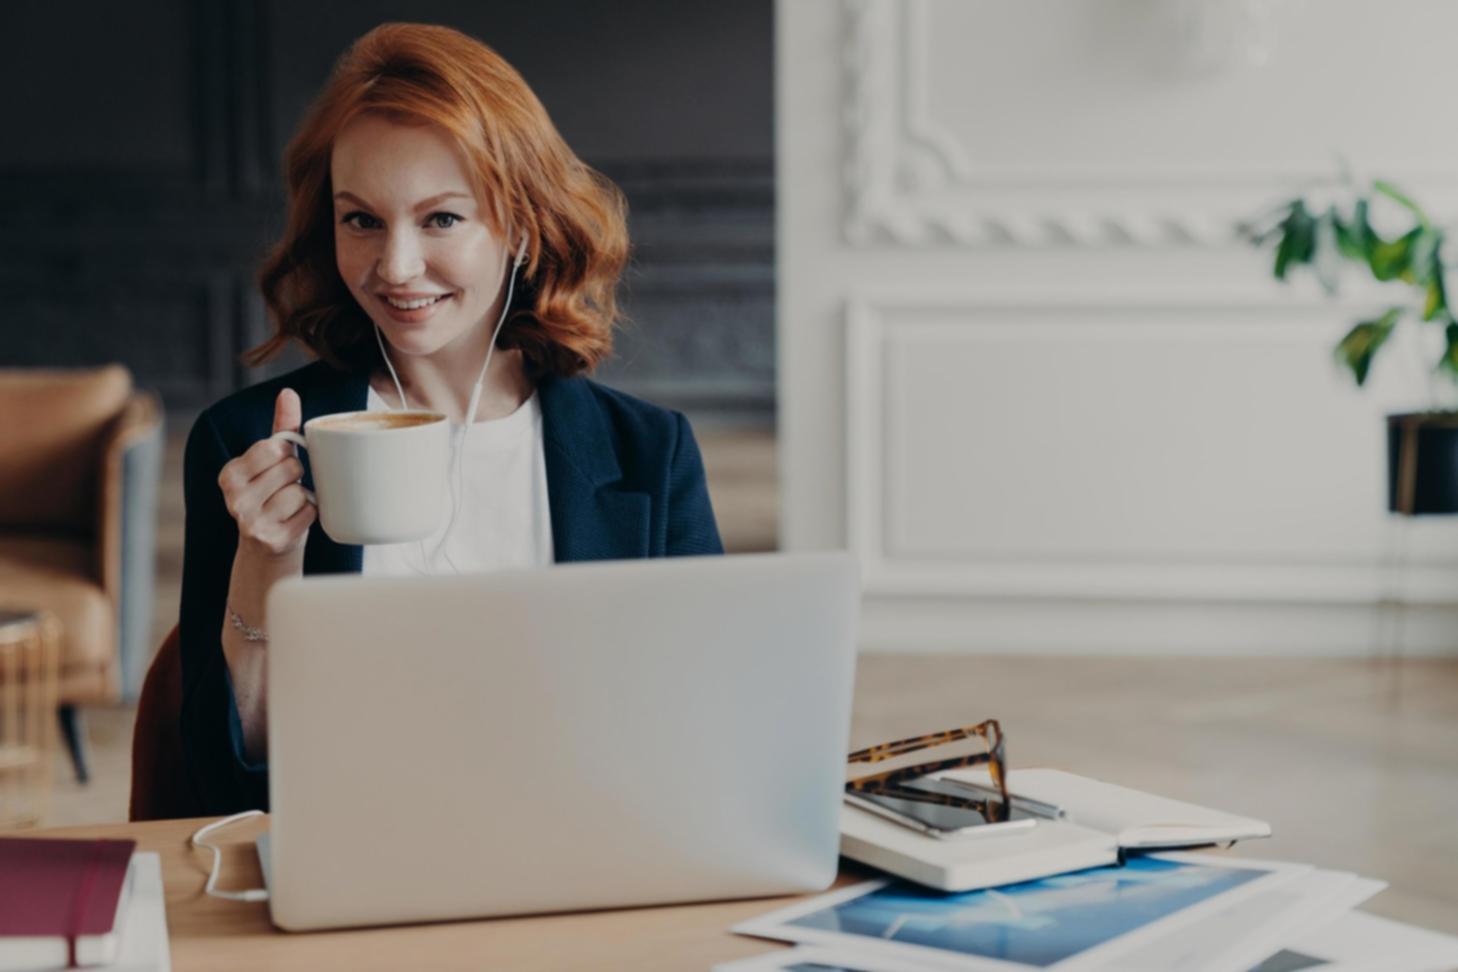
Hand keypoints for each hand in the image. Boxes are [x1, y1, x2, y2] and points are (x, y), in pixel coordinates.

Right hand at [217, 388, 315, 556]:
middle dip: (296, 476)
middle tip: (285, 489)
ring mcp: (252, 522)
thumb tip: (288, 393)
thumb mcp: (272, 461)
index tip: (278, 465)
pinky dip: (310, 514)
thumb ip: (282, 427)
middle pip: (290, 469)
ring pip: (300, 492)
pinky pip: (309, 512)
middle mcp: (234, 499)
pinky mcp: (273, 540)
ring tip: (289, 506)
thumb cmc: (273, 494)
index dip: (285, 454)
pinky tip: (294, 520)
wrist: (267, 548)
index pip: (272, 447)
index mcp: (229, 474)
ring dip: (303, 497)